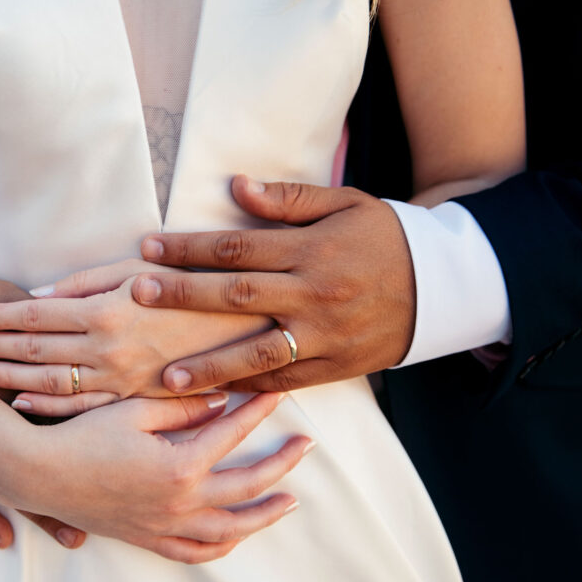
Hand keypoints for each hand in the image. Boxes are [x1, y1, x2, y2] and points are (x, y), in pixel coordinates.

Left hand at [0, 261, 269, 415]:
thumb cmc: (191, 288)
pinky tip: (19, 402)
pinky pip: (81, 408)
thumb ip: (87, 283)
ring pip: (48, 382)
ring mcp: (117, 379)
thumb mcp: (139, 270)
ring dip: (7, 377)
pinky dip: (47, 407)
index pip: (34, 314)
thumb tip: (39, 294)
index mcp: (104, 310)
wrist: (245, 328)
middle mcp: (104, 348)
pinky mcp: (131, 399)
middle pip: (32, 349)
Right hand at [5, 391, 312, 563]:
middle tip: (305, 446)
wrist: (39, 473)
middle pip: (247, 486)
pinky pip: (195, 552)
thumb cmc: (82, 436)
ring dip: (263, 516)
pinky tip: (235, 536)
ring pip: (230, 530)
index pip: (233, 434)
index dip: (258, 412)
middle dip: (281, 464)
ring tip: (287, 502)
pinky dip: (221, 546)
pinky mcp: (148, 538)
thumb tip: (220, 404)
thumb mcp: (134, 410)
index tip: (277, 396)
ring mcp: (165, 526)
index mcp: (180, 465)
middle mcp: (180, 502)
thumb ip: (181, 408)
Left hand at [131, 175, 415, 392]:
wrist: (442, 287)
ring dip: (210, 365)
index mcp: (312, 250)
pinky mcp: (335, 366)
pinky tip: (215, 394)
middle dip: (184, 297)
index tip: (149, 248)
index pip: (237, 248)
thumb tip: (235, 187)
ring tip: (167, 376)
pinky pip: (286, 381)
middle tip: (139, 298)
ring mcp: (324, 336)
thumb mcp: (346, 204)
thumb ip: (289, 200)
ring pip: (258, 352)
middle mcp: (314, 295)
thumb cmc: (384, 238)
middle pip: (237, 296)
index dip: (190, 248)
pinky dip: (249, 388)